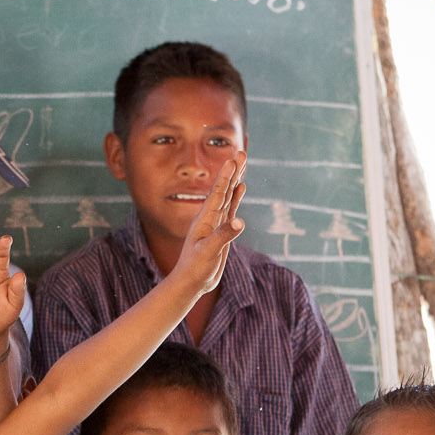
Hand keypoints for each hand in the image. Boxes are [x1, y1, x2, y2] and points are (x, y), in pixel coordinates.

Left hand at [172, 155, 246, 297]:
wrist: (191, 282)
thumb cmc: (196, 268)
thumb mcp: (209, 251)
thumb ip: (223, 236)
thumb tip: (240, 221)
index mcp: (205, 219)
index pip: (217, 193)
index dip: (225, 177)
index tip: (232, 159)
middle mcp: (210, 217)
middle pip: (224, 189)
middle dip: (233, 171)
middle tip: (242, 152)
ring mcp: (216, 223)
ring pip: (228, 196)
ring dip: (236, 180)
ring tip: (243, 163)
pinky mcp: (222, 231)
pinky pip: (231, 209)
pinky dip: (236, 197)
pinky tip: (241, 188)